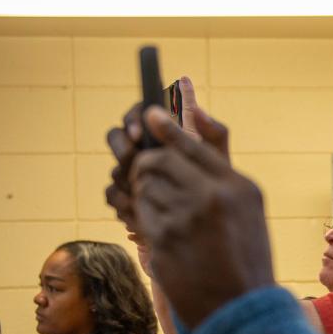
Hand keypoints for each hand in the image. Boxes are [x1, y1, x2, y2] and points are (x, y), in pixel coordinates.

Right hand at [105, 76, 228, 241]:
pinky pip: (112, 194)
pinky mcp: (124, 195)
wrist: (211, 223)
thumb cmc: (217, 185)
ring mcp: (130, 172)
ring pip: (115, 167)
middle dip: (122, 147)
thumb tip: (197, 110)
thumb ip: (214, 134)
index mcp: (162, 134)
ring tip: (139, 189)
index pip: (139, 114)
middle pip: (116, 137)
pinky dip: (122, 200)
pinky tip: (136, 209)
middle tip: (132, 158)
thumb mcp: (220, 161)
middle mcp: (142, 149)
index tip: (140, 133)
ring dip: (124, 176)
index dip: (134, 120)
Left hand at [127, 105, 274, 327]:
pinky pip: (140, 213)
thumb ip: (222, 165)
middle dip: (147, 165)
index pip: (192, 144)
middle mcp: (212, 197)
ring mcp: (185, 219)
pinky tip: (162, 230)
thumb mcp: (250, 209)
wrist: (241, 310)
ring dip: (146, 193)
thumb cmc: (246, 257)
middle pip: (158, 160)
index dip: (166, 127)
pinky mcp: (162, 241)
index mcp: (238, 187)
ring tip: (165, 211)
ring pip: (144, 186)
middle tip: (147, 173)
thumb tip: (196, 112)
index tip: (150, 115)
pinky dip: (145, 217)